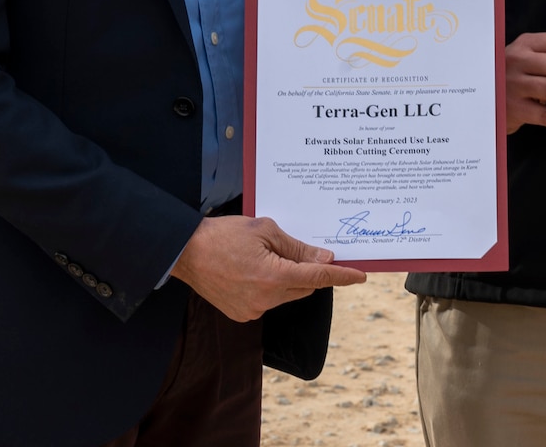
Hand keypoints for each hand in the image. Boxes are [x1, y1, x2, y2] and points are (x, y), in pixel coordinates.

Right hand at [169, 215, 365, 321]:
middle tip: (298, 251)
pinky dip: (271, 287)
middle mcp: (265, 299)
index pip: (318, 278)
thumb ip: (297, 248)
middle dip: (308, 271)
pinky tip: (253, 270)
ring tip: (265, 256)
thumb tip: (323, 260)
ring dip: (288, 279)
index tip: (360, 276)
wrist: (185, 252)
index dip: (342, 276)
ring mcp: (252, 310)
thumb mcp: (265, 231)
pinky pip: (269, 301)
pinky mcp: (242, 314)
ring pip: (287, 295)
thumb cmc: (224, 235)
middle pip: (304, 287)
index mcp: (273, 276)